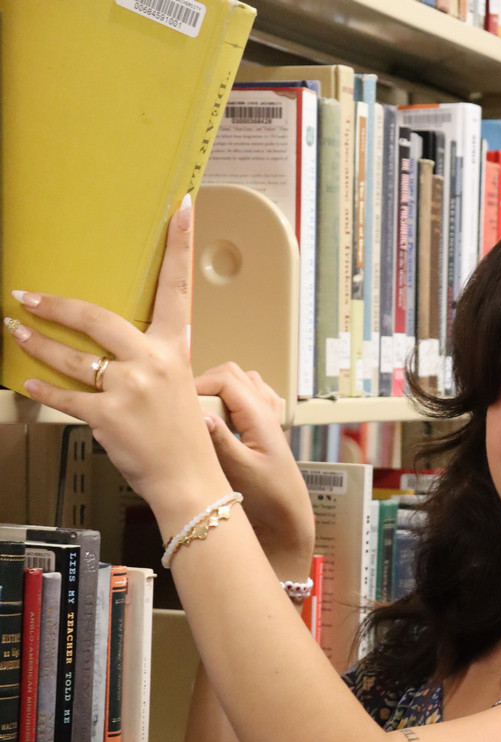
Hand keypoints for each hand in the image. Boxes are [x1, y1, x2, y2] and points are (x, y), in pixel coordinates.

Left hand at [7, 196, 230, 530]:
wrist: (191, 482)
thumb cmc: (183, 440)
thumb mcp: (179, 390)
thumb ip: (151, 363)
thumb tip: (118, 352)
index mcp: (174, 351)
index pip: (178, 289)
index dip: (179, 245)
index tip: (180, 208)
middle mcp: (152, 363)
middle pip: (96, 318)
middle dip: (55, 306)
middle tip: (27, 296)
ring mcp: (129, 389)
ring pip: (71, 357)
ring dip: (36, 343)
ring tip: (16, 331)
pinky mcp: (108, 417)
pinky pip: (65, 397)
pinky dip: (43, 390)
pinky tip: (28, 382)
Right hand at [195, 363, 314, 571]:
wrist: (288, 516)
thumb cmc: (268, 497)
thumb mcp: (240, 470)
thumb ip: (220, 440)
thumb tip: (199, 413)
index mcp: (260, 416)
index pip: (225, 379)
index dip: (199, 384)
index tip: (180, 402)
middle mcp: (266, 410)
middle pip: (233, 374)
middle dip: (207, 382)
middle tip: (188, 406)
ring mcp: (269, 416)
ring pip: (243, 381)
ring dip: (221, 387)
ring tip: (205, 410)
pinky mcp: (267, 427)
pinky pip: (253, 396)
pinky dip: (237, 396)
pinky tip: (227, 415)